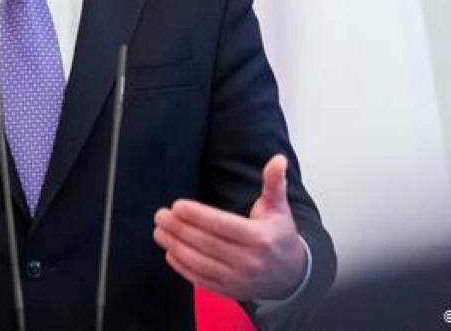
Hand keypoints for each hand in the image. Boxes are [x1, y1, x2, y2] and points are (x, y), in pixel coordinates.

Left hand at [153, 154, 306, 299]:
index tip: (177, 205)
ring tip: (159, 231)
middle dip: (180, 228)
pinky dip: (182, 267)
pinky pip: (201, 280)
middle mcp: (248, 261)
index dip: (198, 215)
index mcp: (259, 237)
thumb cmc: (280, 236)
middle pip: (206, 243)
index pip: (222, 224)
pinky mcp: (229, 291)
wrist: (291, 277)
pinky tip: (170, 252)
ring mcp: (237, 279)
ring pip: (200, 262)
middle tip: (160, 215)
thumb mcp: (279, 208)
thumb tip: (278, 159)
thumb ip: (274, 183)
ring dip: (175, 246)